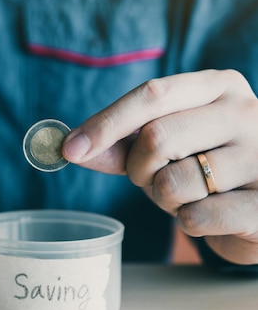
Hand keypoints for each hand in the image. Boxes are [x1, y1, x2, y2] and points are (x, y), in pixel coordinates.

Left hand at [62, 69, 257, 264]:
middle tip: (153, 178)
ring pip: (174, 182)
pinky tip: (213, 217)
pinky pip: (196, 217)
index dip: (106, 123)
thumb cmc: (205, 170)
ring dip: (164, 199)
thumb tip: (72, 148)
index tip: (70, 148)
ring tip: (191, 196)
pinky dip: (188, 223)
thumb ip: (120, 145)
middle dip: (139, 169)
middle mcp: (247, 112)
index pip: (153, 94)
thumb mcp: (165, 149)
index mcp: (219, 87)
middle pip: (157, 138)